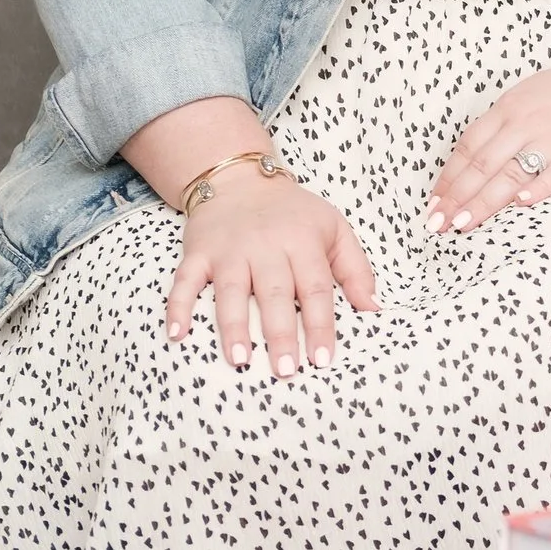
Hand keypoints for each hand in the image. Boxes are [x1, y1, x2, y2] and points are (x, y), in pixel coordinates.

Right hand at [165, 167, 376, 377]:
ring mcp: (229, 250)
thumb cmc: (294, 214)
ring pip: (231, 290)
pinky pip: (185, 281)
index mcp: (302, 241)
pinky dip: (178, 307)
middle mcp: (266, 245)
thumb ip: (355, 268)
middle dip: (281, 332)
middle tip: (286, 370)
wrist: (241, 179)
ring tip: (240, 359)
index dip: (321, 324)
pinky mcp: (198, 252)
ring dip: (234, 326)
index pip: (316, 287)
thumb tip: (373, 309)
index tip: (324, 360)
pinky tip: (177, 334)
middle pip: (275, 293)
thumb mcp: (334, 229)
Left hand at [423, 42, 550, 233]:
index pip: (469, 147)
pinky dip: (538, 188)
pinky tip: (520, 203)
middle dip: (457, 197)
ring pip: (511, 172)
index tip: (433, 203)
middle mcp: (526, 123)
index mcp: (508, 108)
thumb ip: (499, 125)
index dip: (448, 177)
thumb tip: (469, 160)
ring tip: (462, 223)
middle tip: (437, 223)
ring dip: (484, 201)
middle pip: (483, 164)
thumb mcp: (524, 96)